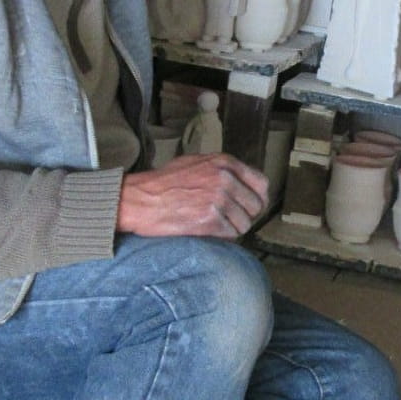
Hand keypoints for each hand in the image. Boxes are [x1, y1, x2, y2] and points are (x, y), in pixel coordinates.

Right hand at [117, 153, 269, 238]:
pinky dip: (222, 237)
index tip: (249, 207)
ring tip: (213, 224)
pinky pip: (231, 235)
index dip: (257, 198)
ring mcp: (218, 200)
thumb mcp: (195, 163)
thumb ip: (221, 169)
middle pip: (255, 206)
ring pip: (244, 224)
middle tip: (228, 219)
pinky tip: (207, 230)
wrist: (139, 199)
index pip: (261, 183)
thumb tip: (243, 183)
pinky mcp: (210, 220)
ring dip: (232, 228)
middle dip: (244, 216)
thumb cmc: (163, 183)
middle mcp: (225, 179)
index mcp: (224, 163)